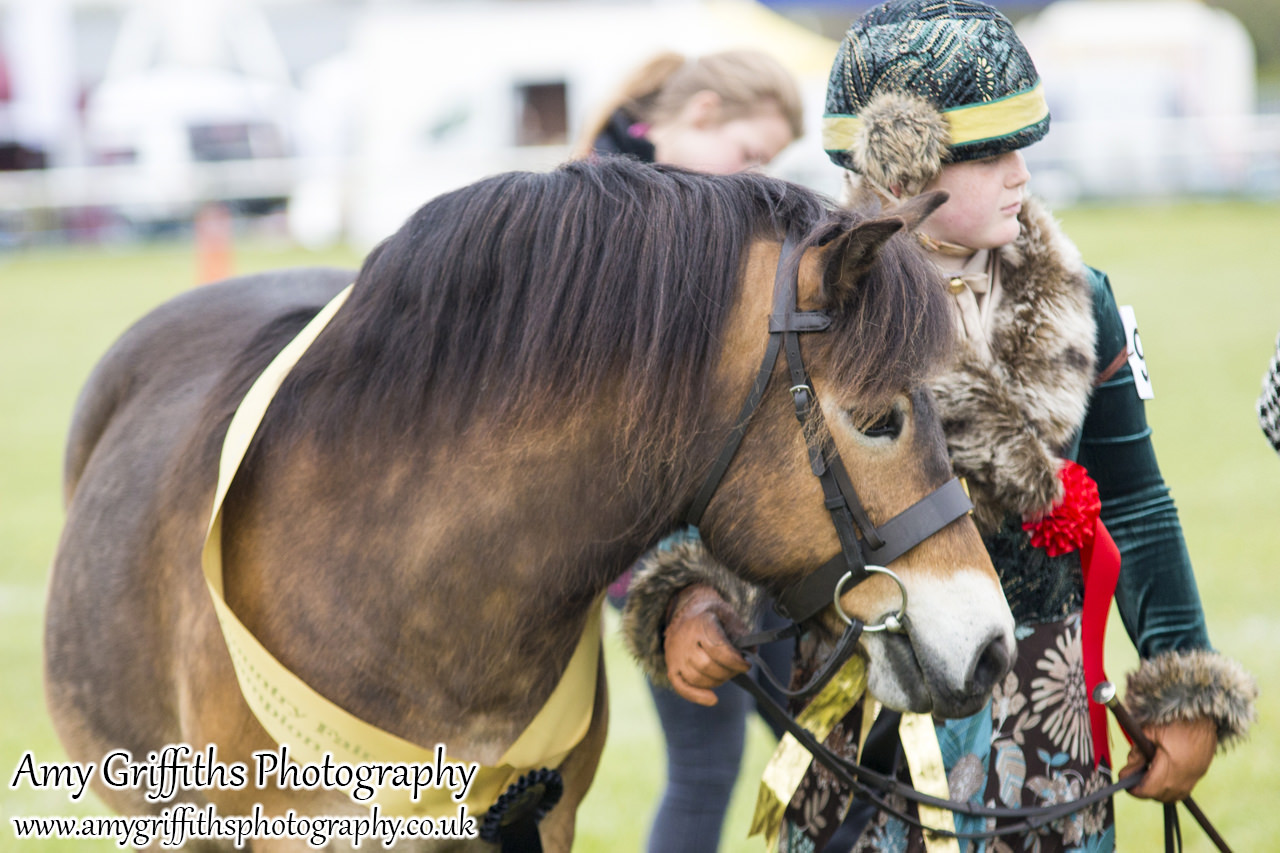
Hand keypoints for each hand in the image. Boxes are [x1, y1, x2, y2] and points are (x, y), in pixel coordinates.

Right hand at [663, 584, 749, 705]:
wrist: (685, 612)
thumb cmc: (711, 616)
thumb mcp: (728, 614)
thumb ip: (741, 632)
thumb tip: (751, 652)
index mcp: (700, 624)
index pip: (718, 649)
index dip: (735, 662)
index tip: (746, 665)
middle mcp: (685, 640)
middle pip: (707, 666)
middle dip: (727, 672)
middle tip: (736, 668)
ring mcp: (675, 655)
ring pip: (697, 678)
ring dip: (716, 681)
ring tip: (724, 673)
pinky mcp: (671, 667)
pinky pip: (681, 687)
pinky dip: (696, 696)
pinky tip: (712, 699)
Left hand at [1118, 717, 1217, 801]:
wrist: (1202, 711)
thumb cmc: (1172, 718)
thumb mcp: (1147, 732)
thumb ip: (1136, 753)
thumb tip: (1127, 773)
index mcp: (1172, 765)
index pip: (1150, 789)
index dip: (1134, 789)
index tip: (1124, 781)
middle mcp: (1187, 775)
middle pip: (1162, 796)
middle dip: (1145, 790)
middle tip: (1133, 778)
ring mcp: (1197, 775)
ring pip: (1174, 795)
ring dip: (1159, 791)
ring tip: (1146, 775)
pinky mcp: (1202, 771)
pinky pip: (1184, 789)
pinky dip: (1171, 787)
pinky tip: (1162, 773)